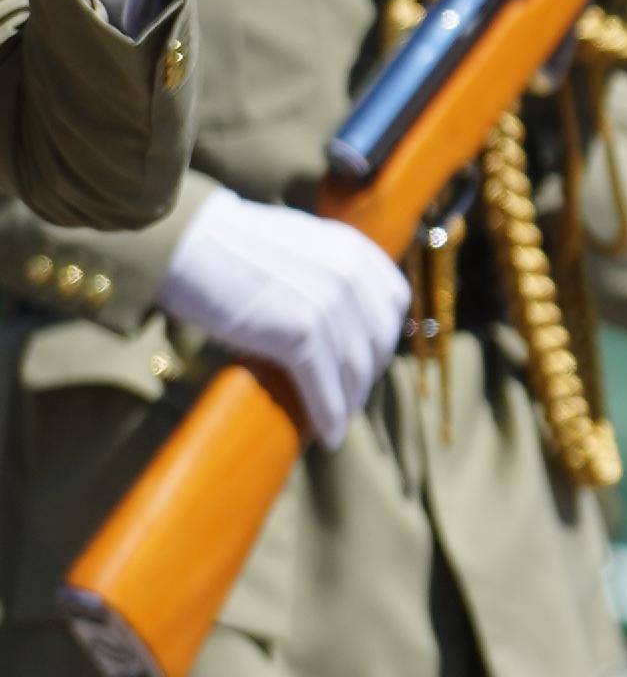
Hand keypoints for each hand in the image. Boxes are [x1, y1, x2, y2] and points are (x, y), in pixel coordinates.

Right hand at [158, 191, 410, 447]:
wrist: (184, 241)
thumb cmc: (227, 246)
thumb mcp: (297, 245)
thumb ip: (323, 270)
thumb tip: (332, 316)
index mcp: (353, 248)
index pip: (393, 301)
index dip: (383, 336)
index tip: (368, 360)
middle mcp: (351, 274)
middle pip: (377, 340)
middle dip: (366, 374)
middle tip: (350, 398)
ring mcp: (328, 303)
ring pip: (354, 368)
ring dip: (349, 401)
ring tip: (337, 422)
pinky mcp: (299, 332)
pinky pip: (324, 384)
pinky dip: (329, 414)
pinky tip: (328, 435)